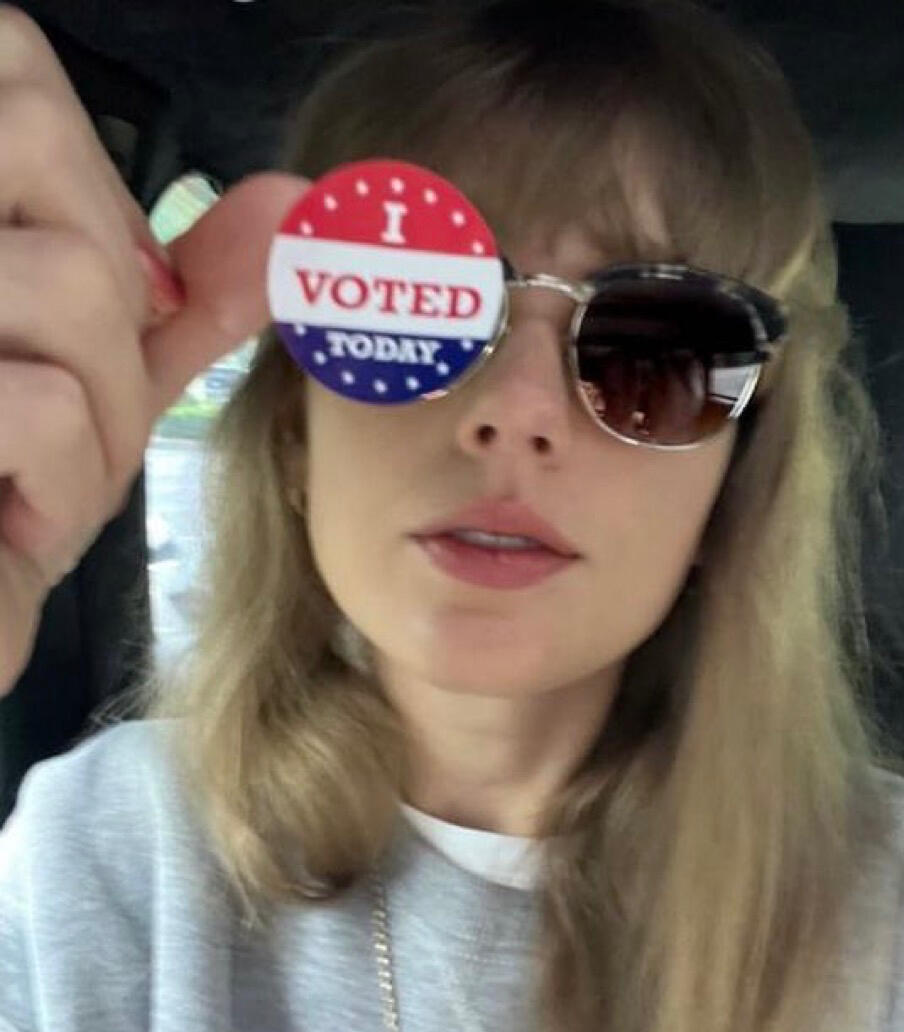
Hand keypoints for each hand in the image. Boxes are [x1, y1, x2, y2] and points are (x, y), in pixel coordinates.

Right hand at [0, 5, 308, 696]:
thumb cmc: (10, 486)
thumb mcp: (103, 377)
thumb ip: (189, 292)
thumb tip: (292, 203)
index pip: (12, 58)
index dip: (93, 171)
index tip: (122, 290)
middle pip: (45, 154)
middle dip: (116, 303)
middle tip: (78, 404)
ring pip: (72, 281)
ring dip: (103, 412)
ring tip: (50, 474)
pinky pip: (40, 401)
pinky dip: (64, 482)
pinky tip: (18, 518)